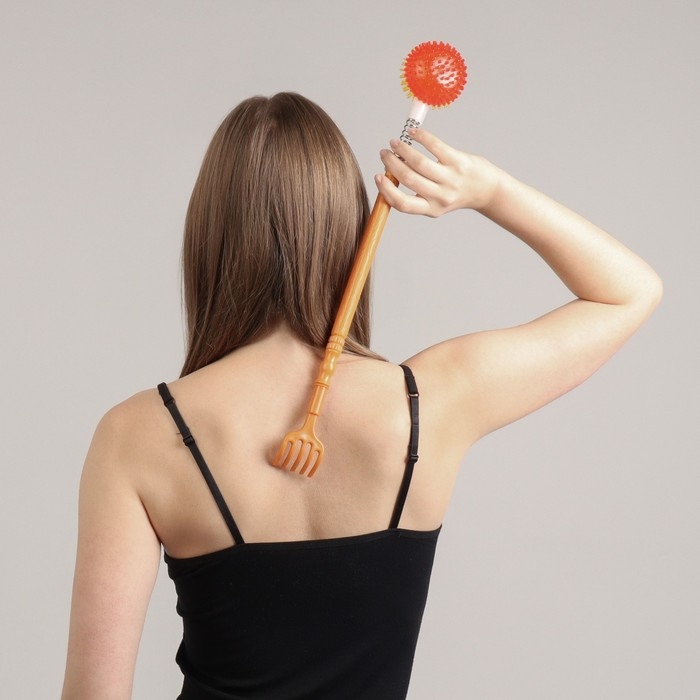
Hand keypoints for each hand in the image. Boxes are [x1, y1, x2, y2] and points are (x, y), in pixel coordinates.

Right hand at [375, 128, 500, 216]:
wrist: (487, 190)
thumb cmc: (456, 194)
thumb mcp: (436, 202)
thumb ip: (416, 194)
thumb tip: (390, 175)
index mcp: (431, 209)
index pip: (402, 204)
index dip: (386, 190)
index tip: (377, 176)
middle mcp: (441, 196)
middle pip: (408, 179)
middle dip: (392, 164)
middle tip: (385, 153)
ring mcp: (450, 179)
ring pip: (419, 162)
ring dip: (403, 150)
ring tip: (395, 143)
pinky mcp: (458, 162)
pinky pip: (435, 146)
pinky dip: (420, 137)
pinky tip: (413, 132)